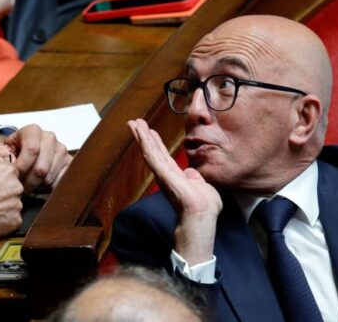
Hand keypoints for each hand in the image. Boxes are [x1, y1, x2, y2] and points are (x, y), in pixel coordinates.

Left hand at [0, 125, 72, 194]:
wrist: (21, 154)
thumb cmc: (10, 153)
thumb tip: (6, 162)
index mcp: (33, 131)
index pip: (32, 149)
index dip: (22, 167)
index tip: (13, 176)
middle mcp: (50, 137)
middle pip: (41, 167)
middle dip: (28, 182)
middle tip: (18, 188)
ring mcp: (62, 150)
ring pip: (49, 177)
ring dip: (36, 187)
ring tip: (27, 186)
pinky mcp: (69, 163)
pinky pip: (60, 182)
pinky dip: (48, 189)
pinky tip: (38, 186)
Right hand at [0, 155, 23, 241]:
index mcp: (8, 171)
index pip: (11, 173)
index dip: (0, 180)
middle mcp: (16, 187)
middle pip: (14, 188)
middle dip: (5, 193)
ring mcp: (17, 204)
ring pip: (14, 204)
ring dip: (5, 206)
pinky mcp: (15, 220)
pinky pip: (13, 218)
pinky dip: (5, 219)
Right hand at [128, 119, 221, 264]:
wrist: (202, 216)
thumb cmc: (204, 207)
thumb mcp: (202, 186)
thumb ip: (195, 178)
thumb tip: (191, 173)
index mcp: (175, 175)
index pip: (163, 155)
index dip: (155, 142)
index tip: (148, 130)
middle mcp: (166, 174)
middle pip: (152, 150)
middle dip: (143, 136)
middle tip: (134, 122)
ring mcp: (163, 174)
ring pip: (150, 151)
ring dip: (141, 136)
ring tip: (133, 123)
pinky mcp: (163, 174)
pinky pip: (152, 156)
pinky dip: (146, 143)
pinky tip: (141, 133)